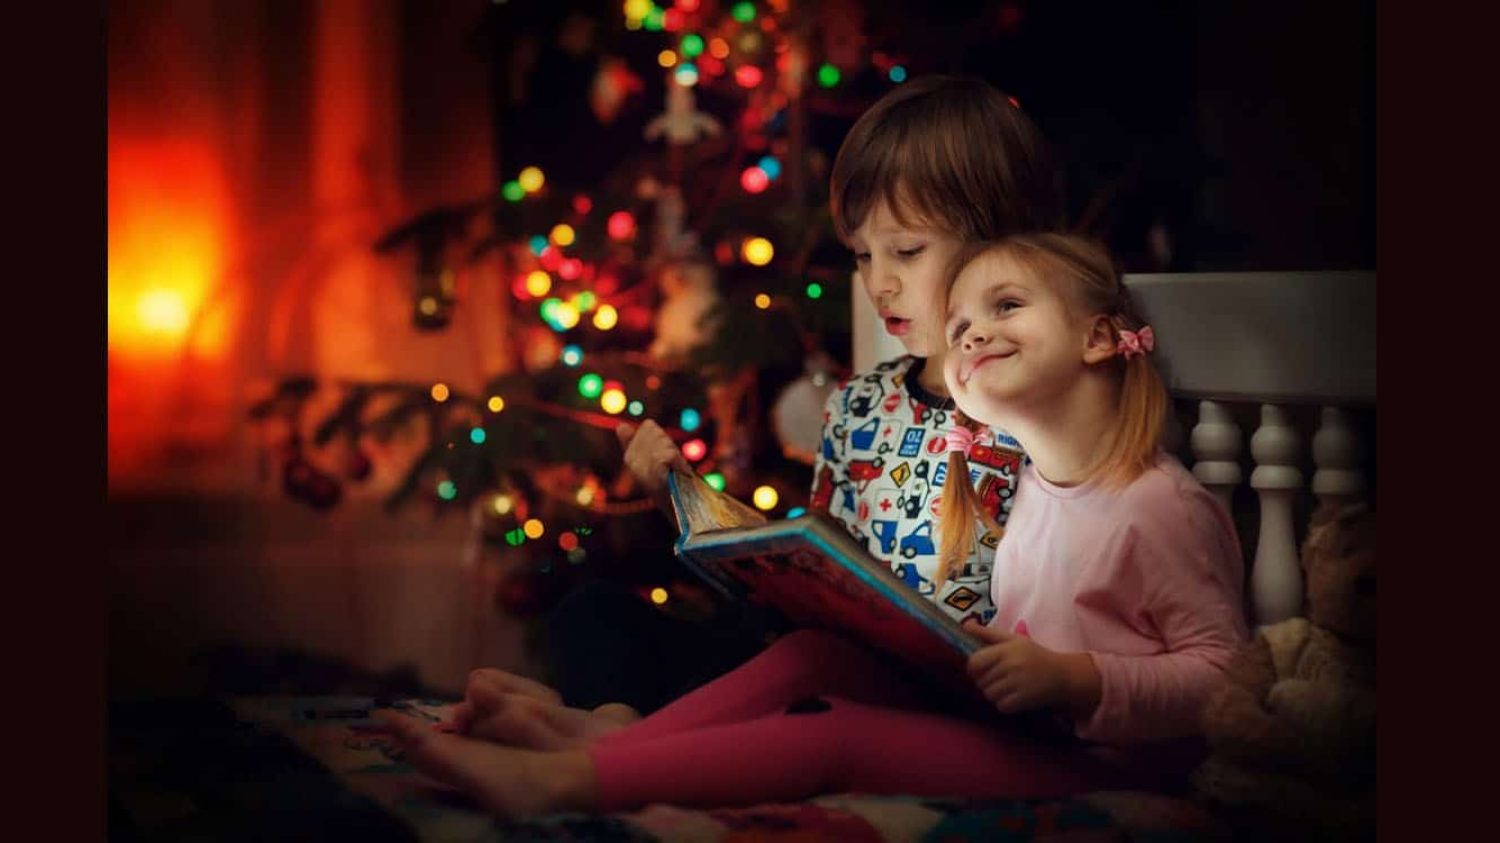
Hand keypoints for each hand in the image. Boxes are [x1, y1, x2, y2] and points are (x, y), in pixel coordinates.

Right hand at [616, 420, 692, 495]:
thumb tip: (620, 426)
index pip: (648, 427)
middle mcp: (632, 460)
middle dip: (668, 444)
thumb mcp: (649, 461)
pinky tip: (682, 471)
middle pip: (657, 432)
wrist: (676, 507)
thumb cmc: (664, 483)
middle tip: (673, 463)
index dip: (662, 438)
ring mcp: (642, 467)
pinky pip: (670, 455)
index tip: (667, 454)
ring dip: (675, 453)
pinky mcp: (654, 473)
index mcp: (630, 455)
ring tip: (677, 469)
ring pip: (664, 441)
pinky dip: (679, 462)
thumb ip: (634, 442)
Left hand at [964, 620, 1094, 715]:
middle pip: (980, 681)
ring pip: (989, 694)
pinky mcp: (1023, 700)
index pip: (975, 662)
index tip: (980, 669)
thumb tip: (966, 625)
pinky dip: (1005, 704)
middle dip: (985, 681)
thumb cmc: (1035, 655)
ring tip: (1007, 687)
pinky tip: (1014, 696)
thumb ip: (988, 633)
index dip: (973, 668)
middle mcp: (1011, 666)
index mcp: (1006, 649)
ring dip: (994, 694)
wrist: (1063, 675)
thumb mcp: (1013, 639)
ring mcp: (1017, 684)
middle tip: (998, 678)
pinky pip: (1001, 706)